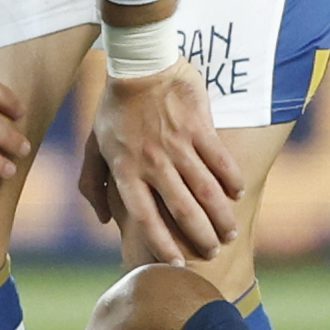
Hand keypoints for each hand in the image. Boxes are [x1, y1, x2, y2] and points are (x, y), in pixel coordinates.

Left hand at [85, 60, 241, 265]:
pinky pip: (219, 159)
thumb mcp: (93, 145)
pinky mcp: (198, 127)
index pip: (145, 217)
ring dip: (220, 215)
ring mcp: (177, 144)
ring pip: (205, 189)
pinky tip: (238, 192)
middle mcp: (153, 162)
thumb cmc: (114, 108)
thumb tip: (103, 219)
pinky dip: (231, 179)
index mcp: (125, 169)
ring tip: (229, 231)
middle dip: (200, 236)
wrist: (139, 64)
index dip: (161, 243)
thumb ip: (91, 183)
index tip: (175, 265)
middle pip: (181, 209)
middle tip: (213, 251)